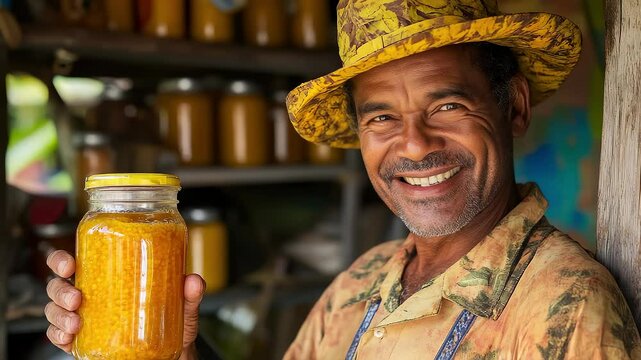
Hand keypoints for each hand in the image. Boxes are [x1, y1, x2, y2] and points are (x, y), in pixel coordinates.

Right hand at [45, 250, 205, 357]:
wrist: (170, 351)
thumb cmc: (170, 320)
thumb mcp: (182, 304)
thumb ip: (189, 293)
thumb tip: (193, 281)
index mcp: (106, 275)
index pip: (75, 261)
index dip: (62, 259)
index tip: (71, 264)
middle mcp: (89, 294)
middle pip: (57, 284)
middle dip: (60, 290)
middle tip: (77, 298)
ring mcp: (82, 317)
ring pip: (54, 310)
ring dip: (58, 316)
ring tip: (76, 323)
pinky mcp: (81, 340)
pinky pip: (57, 336)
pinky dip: (58, 336)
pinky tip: (69, 338)